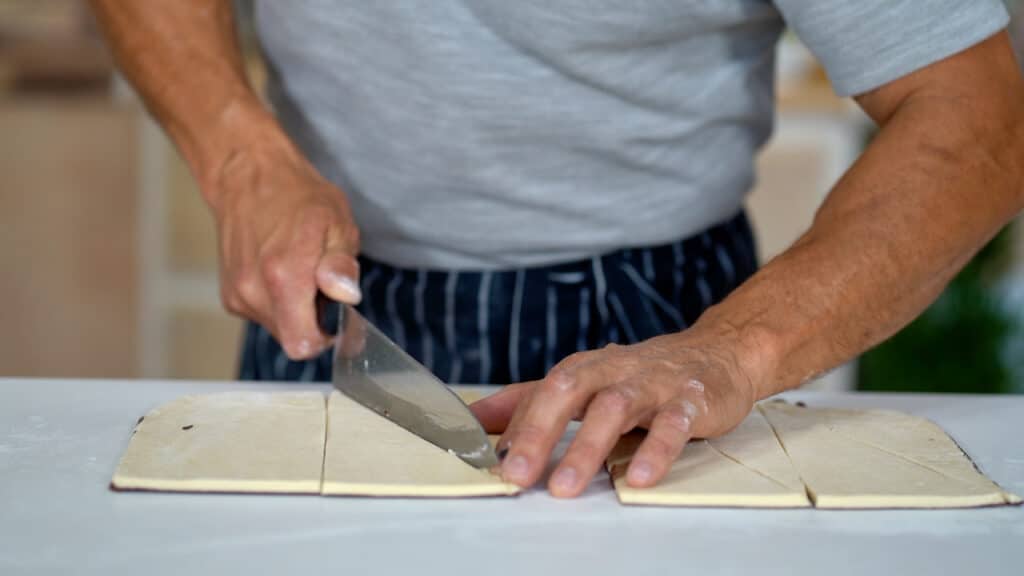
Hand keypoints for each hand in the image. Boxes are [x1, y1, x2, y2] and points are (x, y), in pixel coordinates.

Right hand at [209, 138, 361, 359]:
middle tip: (319, 283)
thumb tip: (346, 295)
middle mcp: (254, 291)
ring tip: (299, 271)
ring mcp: (238, 294)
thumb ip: (340, 264)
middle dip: (312, 320)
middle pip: (293, 338)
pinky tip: (280, 271)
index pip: (303, 344)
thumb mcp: (336, 223)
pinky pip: (263, 314)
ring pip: (278, 327)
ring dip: (295, 310)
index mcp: (284, 276)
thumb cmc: (297, 196)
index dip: (325, 337)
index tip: (335, 315)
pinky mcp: (230, 296)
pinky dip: (277, 302)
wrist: (248, 176)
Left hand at [470, 324, 761, 497]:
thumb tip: (475, 418)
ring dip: (587, 448)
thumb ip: (531, 399)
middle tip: (517, 475)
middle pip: (569, 391)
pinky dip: (655, 450)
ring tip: (565, 487)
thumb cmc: (642, 374)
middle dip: (539, 433)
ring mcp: (653, 383)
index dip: (515, 427)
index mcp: (585, 367)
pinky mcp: (692, 400)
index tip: (492, 461)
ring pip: (615, 407)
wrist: (717, 352)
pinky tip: (638, 478)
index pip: (541, 392)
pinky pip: (673, 424)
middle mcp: (614, 370)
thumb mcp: (585, 381)